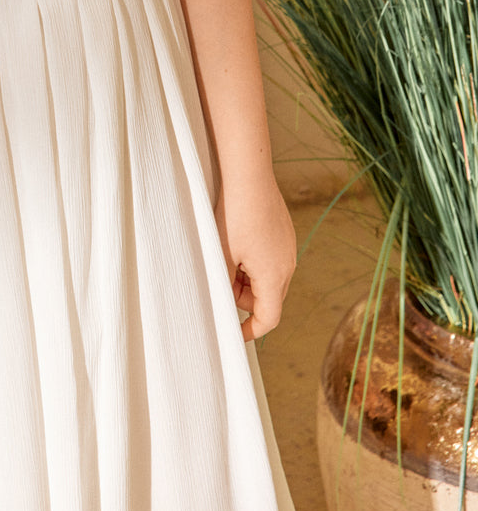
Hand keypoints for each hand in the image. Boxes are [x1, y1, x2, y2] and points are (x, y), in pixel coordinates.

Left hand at [215, 174, 295, 342]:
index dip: (250, 331)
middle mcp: (288, 265)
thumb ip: (225, 284)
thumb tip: (224, 302)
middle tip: (221, 277)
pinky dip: (253, 261)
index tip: (234, 334)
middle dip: (243, 297)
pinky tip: (237, 241)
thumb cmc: (234, 215)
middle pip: (267, 299)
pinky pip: (271, 260)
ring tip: (227, 254)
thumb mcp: (223, 255)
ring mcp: (289, 248)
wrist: (249, 176)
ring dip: (247, 278)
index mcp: (275, 276)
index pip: (268, 318)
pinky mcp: (285, 234)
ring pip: (268, 279)